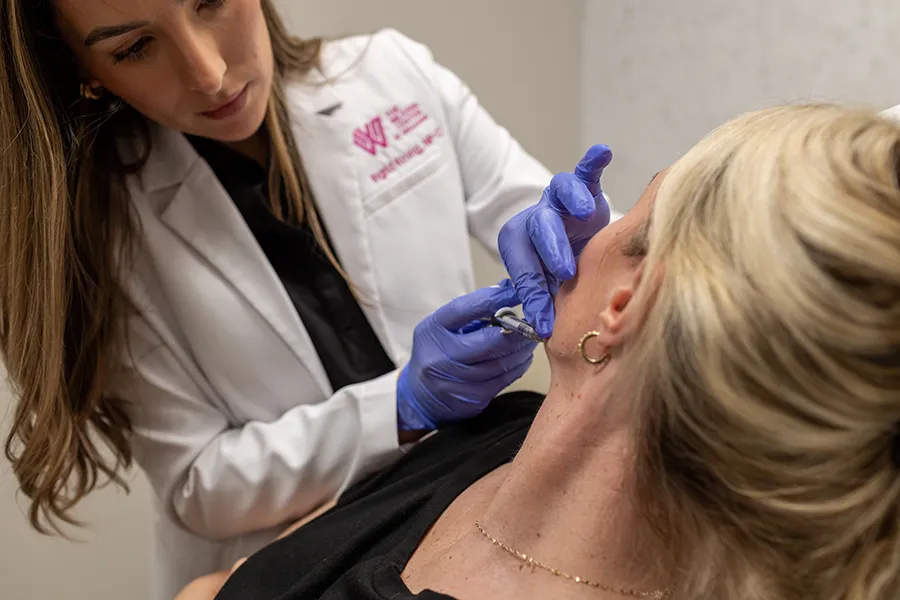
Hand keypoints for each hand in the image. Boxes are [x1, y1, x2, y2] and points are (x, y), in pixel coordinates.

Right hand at [396, 280, 536, 430]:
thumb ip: (472, 312)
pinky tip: (523, 357)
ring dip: (522, 349)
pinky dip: (518, 366)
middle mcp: (441, 355)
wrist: (421, 396)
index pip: (465, 309)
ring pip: (501, 363)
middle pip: (490, 341)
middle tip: (532, 322)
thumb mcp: (443, 327)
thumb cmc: (439, 351)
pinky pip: (503, 380)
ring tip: (530, 338)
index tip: (515, 290)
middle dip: (517, 330)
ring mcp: (456, 380)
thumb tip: (507, 290)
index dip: (493, 298)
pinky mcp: (471, 398)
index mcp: (433, 329)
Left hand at [498, 145, 612, 337]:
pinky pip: (585, 172)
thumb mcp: (550, 288)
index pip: (523, 268)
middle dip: (552, 250)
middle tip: (565, 271)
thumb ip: (544, 302)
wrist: (577, 246)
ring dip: (573, 201)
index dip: (534, 294)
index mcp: (518, 244)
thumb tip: (546, 330)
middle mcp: (536, 218)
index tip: (545, 320)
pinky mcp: (584, 188)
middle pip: (540, 229)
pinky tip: (602, 153)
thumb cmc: (559, 270)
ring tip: (586, 212)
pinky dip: (592, 162)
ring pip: (561, 193)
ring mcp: (559, 201)